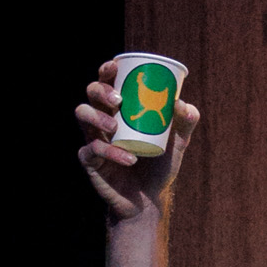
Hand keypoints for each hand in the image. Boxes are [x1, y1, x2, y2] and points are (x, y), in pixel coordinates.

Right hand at [77, 57, 197, 224]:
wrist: (150, 199)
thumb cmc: (160, 165)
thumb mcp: (177, 143)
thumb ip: (185, 123)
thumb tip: (183, 104)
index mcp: (120, 110)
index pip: (108, 83)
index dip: (106, 71)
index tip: (114, 67)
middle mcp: (103, 120)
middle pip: (90, 94)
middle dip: (100, 91)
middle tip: (118, 101)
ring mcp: (93, 139)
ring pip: (81, 115)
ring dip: (97, 117)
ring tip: (115, 127)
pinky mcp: (90, 161)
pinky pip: (91, 150)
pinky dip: (111, 152)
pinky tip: (129, 158)